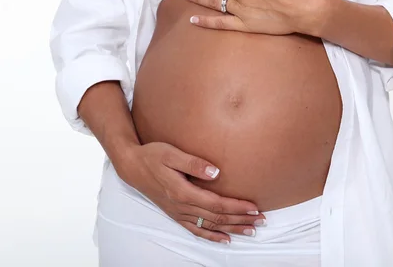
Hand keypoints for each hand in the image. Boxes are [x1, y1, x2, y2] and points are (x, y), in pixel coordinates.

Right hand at [115, 142, 263, 243]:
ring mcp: (177, 212)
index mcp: (182, 192)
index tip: (254, 207)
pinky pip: (195, 230)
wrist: (131, 166)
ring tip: (250, 231)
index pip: (217, 204)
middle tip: (261, 220)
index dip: (237, 207)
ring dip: (231, 229)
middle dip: (240, 220)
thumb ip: (193, 164)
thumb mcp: (171, 153)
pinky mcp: (174, 213)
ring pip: (209, 226)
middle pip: (216, 217)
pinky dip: (211, 236)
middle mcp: (181, 206)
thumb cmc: (152, 156)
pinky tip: (224, 239)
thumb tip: (216, 173)